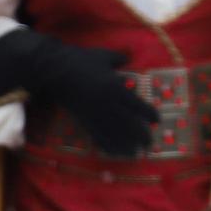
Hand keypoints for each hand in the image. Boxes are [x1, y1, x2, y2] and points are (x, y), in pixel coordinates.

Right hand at [0, 29, 157, 158]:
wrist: (54, 71)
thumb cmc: (80, 60)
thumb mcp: (103, 56)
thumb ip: (119, 58)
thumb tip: (130, 56)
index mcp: (115, 89)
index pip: (138, 106)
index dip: (149, 115)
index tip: (157, 121)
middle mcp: (108, 105)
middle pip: (129, 125)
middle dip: (141, 136)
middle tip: (150, 143)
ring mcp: (94, 114)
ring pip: (114, 135)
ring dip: (126, 146)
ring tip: (136, 154)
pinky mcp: (83, 120)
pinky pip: (97, 136)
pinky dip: (107, 146)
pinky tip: (114, 153)